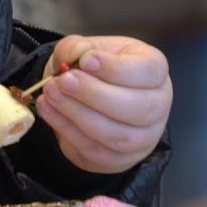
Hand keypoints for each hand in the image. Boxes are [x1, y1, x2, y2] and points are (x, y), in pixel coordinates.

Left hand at [35, 36, 171, 173]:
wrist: (85, 98)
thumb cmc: (95, 70)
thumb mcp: (86, 49)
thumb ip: (78, 47)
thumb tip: (76, 56)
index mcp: (155, 69)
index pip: (147, 71)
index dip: (116, 68)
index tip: (86, 61)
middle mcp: (157, 105)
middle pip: (137, 107)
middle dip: (95, 94)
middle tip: (63, 81)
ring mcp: (144, 137)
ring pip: (117, 134)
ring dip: (78, 114)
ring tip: (51, 95)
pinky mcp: (122, 159)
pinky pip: (97, 151)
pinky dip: (68, 130)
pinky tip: (49, 111)